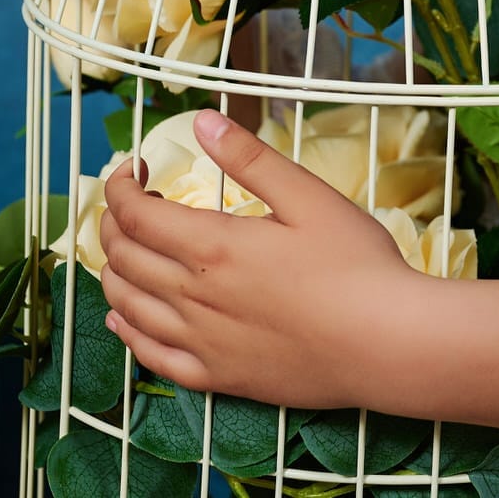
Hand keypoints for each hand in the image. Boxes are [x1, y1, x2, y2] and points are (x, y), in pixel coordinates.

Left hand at [97, 108, 424, 407]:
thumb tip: (203, 121)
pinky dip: (126, 331)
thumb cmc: (356, 266)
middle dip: (113, 223)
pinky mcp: (217, 376)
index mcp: (213, 247)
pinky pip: (150, 356)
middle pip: (123, 257)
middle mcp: (194, 296)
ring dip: (114, 270)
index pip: (136, 215)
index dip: (122, 187)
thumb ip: (251, 158)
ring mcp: (201, 341)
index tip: (133, 169)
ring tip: (126, 249)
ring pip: (127, 305)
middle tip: (130, 203)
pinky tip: (123, 317)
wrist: (386, 343)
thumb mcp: (309, 197)